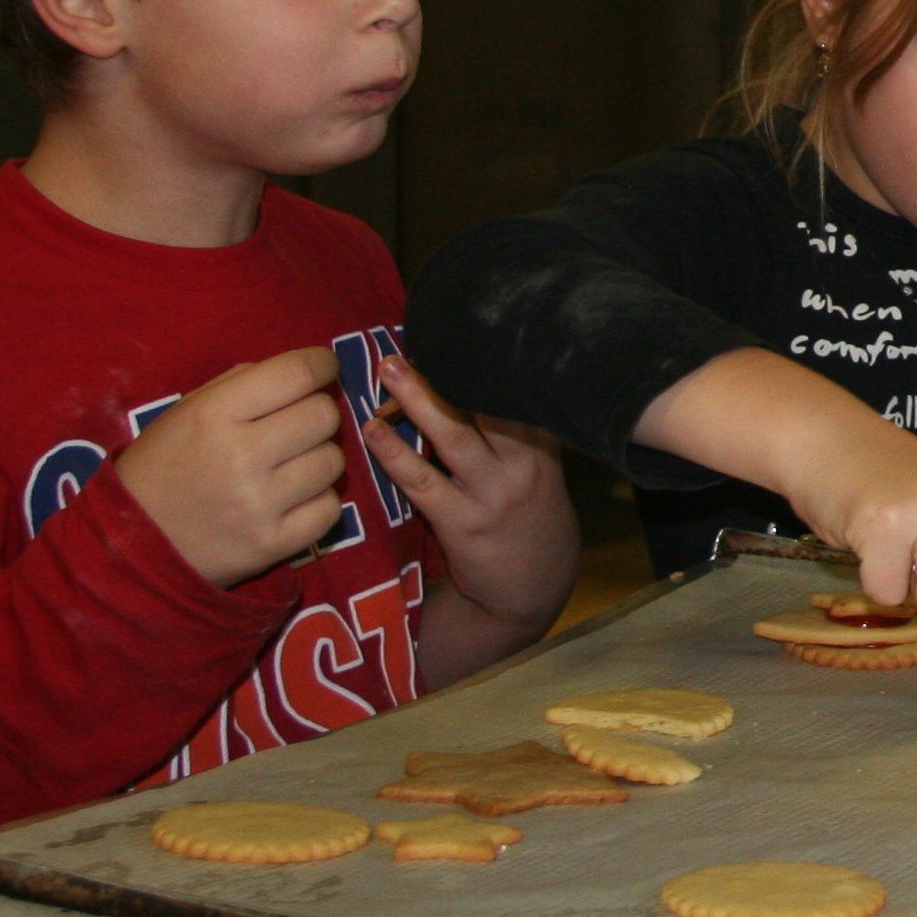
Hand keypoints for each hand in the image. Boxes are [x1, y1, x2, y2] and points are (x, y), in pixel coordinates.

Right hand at [115, 347, 348, 586]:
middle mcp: (241, 456)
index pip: (296, 373)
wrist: (129, 544)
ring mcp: (259, 505)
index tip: (324, 368)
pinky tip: (293, 500)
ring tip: (290, 466)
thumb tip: (306, 370)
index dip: (321, 364)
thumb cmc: (163, 465)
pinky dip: (318, 501)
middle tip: (298, 425)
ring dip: (319, 458)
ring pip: (334, 462)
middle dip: (317, 413)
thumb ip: (243, 383)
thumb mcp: (187, 410)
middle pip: (325, 415)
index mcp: (215, 414)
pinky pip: (330, 510)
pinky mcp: (272, 545)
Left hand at [361, 360, 576, 631]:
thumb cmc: (529, 518)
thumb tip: (469, 379)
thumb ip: (516, 430)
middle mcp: (522, 463)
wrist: (533, 590)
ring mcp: (492, 493)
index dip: (485, 358)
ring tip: (387, 371)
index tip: (457, 327)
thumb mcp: (541, 470)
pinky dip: (394, 453)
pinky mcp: (462, 523)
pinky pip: (422, 481)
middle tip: (412, 339)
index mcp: (543, 444)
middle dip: (447, 368)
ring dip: (416, 399)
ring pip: (452, 435)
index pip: (515, 390)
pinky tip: (373, 431)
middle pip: (483, 403)